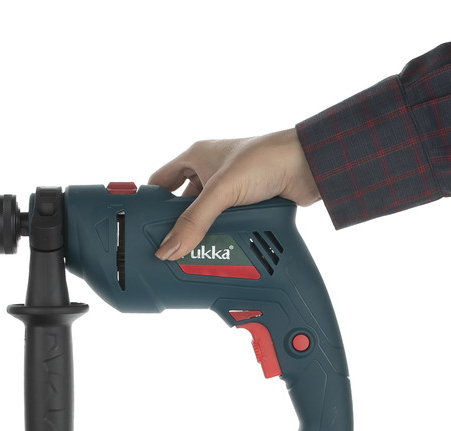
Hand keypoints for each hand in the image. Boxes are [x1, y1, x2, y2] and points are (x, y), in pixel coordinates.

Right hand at [148, 130, 319, 259]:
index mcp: (196, 157)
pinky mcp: (246, 206)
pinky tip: (217, 250)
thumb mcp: (221, 191)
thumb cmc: (266, 158)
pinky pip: (226, 226)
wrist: (309, 165)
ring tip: (193, 254)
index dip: (150, 202)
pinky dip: (223, 237)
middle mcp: (209, 173)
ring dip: (203, 235)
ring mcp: (229, 191)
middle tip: (167, 249)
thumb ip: (194, 222)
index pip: (160, 182)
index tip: (141, 226)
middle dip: (177, 227)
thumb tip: (168, 249)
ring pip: (205, 220)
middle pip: (181, 207)